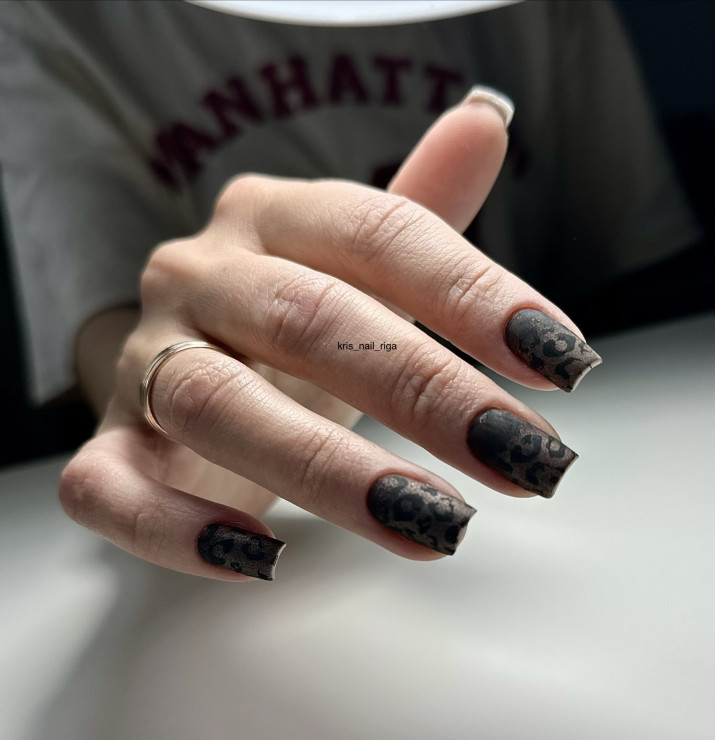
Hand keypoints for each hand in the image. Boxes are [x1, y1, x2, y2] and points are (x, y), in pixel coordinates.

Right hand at [61, 91, 599, 580]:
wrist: (186, 368)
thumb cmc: (291, 326)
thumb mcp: (356, 269)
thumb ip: (416, 212)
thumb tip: (485, 122)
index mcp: (268, 219)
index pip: (375, 232)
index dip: (471, 292)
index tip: (560, 360)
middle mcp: (198, 277)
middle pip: (307, 318)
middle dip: (424, 391)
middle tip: (520, 455)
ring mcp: (142, 365)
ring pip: (217, 403)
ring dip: (329, 470)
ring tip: (434, 523)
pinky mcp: (109, 451)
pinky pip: (115, 489)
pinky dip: (179, 529)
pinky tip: (262, 561)